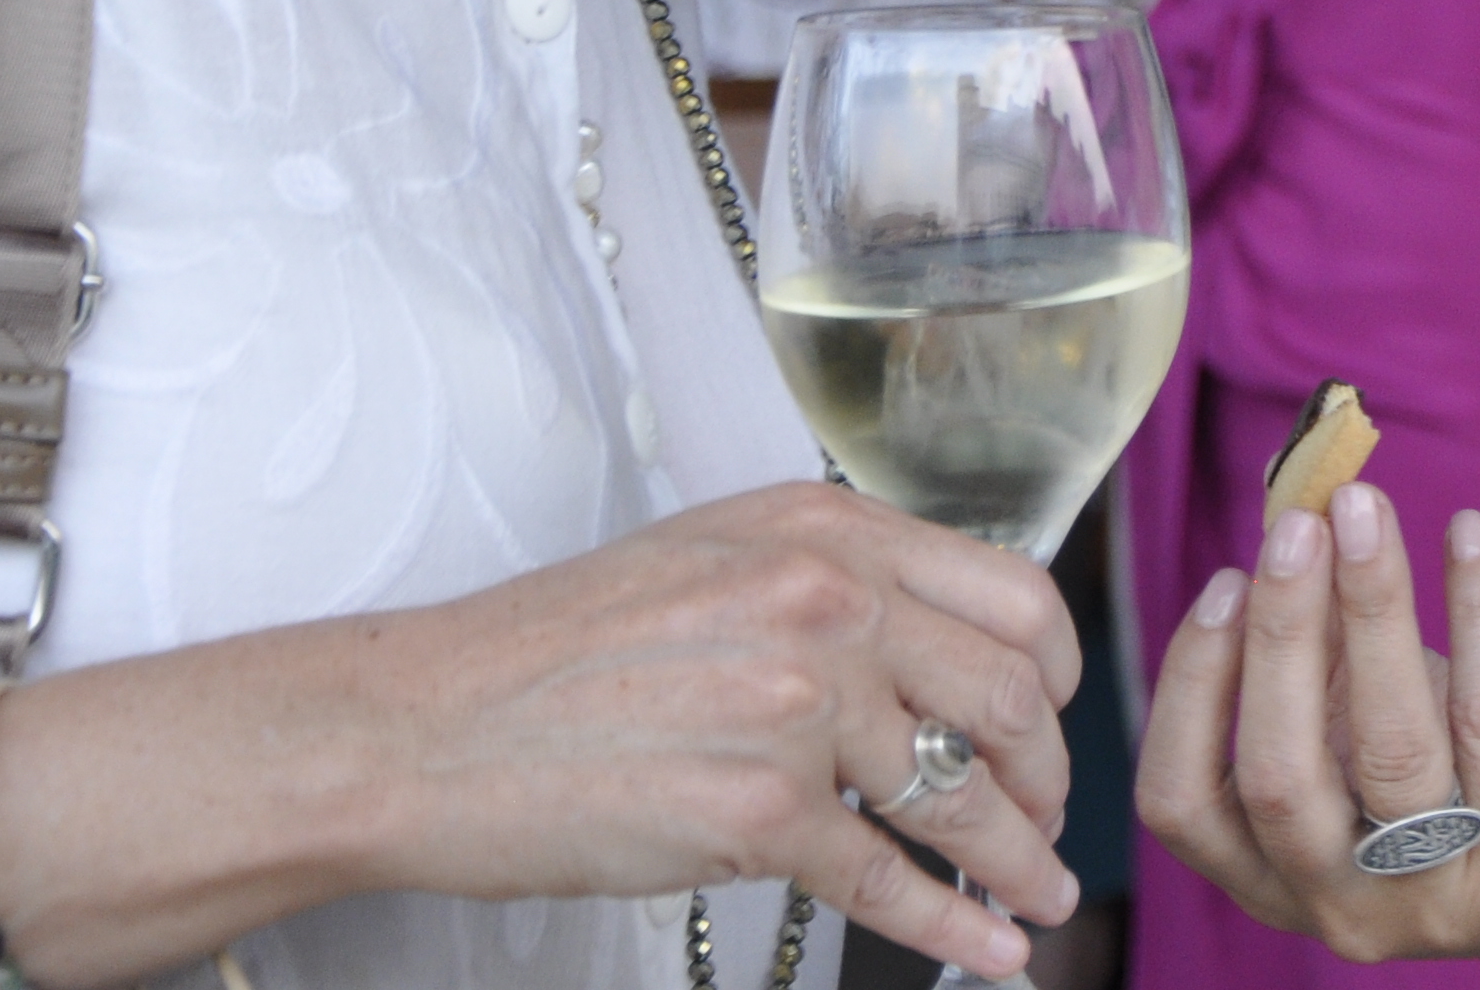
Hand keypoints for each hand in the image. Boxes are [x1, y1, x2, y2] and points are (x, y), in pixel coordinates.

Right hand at [363, 480, 1083, 978]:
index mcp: (825, 530)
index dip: (1056, 668)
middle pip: (1010, 699)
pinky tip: (989, 951)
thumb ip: (826, 581)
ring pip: (963, 799)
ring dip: (1020, 861)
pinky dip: (955, 929)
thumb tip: (929, 646)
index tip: (1054, 713)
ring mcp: (797, 707)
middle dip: (1046, 777)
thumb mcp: (711, 558)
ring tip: (1040, 896)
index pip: (1011, 593)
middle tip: (1047, 819)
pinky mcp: (757, 814)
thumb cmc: (550, 651)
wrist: (423, 724)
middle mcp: (827, 603)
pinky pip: (891, 881)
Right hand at [1139, 484, 1479, 989]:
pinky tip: (1470, 534)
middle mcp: (1345, 905)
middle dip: (1281, 635)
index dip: (1190, 688)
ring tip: (1365, 508)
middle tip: (1300, 524)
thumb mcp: (1372, 726)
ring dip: (1373, 607)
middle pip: (1279, 778)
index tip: (1225, 582)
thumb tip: (1289, 496)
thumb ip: (1319, 643)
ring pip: (1389, 746)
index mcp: (1277, 877)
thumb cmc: (1468, 781)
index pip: (1184, 803)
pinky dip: (1479, 609)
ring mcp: (1440, 896)